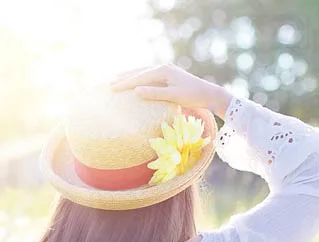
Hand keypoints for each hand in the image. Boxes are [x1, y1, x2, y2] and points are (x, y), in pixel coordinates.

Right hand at [111, 64, 232, 118]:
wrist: (210, 94)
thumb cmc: (193, 96)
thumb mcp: (174, 96)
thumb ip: (155, 93)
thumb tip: (136, 90)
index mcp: (163, 70)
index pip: (140, 77)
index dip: (125, 83)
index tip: (112, 89)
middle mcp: (164, 67)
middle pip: (139, 72)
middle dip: (124, 78)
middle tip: (109, 84)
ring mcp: (167, 71)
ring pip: (144, 73)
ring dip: (131, 77)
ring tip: (117, 81)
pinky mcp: (169, 76)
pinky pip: (150, 76)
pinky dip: (140, 79)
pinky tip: (135, 83)